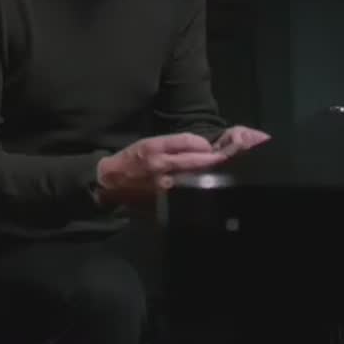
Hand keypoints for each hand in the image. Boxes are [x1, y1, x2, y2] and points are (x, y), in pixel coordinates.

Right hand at [96, 127, 272, 203]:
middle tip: (232, 160)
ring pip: (196, 179)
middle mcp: (162, 166)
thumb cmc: (132, 159)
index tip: (215, 148)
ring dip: (213, 177)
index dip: (206, 145)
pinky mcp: (165, 200)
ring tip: (225, 176)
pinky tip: (209, 192)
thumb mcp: (150, 143)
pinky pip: (189, 195)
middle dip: (217, 161)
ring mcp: (164, 186)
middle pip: (198, 162)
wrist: (111, 182)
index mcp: (157, 148)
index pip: (190, 142)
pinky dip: (201, 192)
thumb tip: (204, 148)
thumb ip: (176, 145)